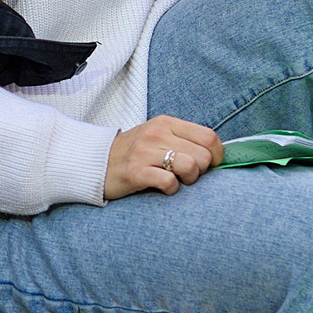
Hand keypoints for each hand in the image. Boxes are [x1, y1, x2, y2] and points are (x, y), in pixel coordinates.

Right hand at [103, 115, 222, 199]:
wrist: (95, 162)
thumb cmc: (133, 152)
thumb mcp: (158, 136)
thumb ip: (184, 140)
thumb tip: (216, 155)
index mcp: (166, 123)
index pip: (209, 136)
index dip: (217, 155)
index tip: (210, 165)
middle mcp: (156, 134)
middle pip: (203, 155)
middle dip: (201, 171)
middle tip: (187, 175)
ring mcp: (144, 152)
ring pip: (189, 166)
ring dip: (188, 179)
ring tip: (177, 180)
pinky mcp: (135, 172)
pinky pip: (169, 182)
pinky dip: (171, 189)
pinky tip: (163, 187)